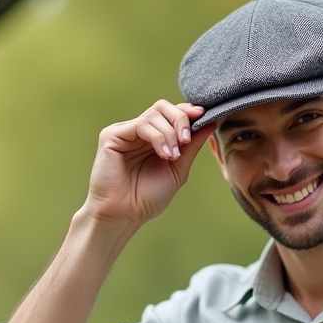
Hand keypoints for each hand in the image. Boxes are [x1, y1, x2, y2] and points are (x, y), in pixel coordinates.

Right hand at [84, 100, 215, 225]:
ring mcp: (125, 132)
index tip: (204, 115)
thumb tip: (210, 124)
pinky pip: (141, 125)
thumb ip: (191, 147)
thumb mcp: (178, 169)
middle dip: (180, 119)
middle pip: (162, 107)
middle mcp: (139, 132)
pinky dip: (157, 137)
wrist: (125, 214)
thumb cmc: (147, 198)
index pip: (171, 113)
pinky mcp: (112, 135)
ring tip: (172, 156)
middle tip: (186, 140)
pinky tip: (163, 155)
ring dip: (170, 134)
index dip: (187, 111)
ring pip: (154, 115)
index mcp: (153, 138)